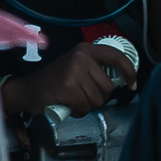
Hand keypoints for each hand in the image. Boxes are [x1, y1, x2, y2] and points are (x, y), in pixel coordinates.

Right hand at [3, 42, 136, 118]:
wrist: (28, 90)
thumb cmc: (55, 82)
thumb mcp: (76, 68)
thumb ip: (95, 71)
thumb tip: (122, 82)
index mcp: (85, 50)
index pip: (115, 56)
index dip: (128, 72)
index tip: (132, 85)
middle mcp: (80, 56)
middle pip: (108, 87)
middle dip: (98, 97)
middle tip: (80, 95)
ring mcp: (74, 71)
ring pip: (97, 100)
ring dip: (86, 106)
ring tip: (71, 99)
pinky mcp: (68, 87)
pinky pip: (85, 107)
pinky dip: (77, 111)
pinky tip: (66, 104)